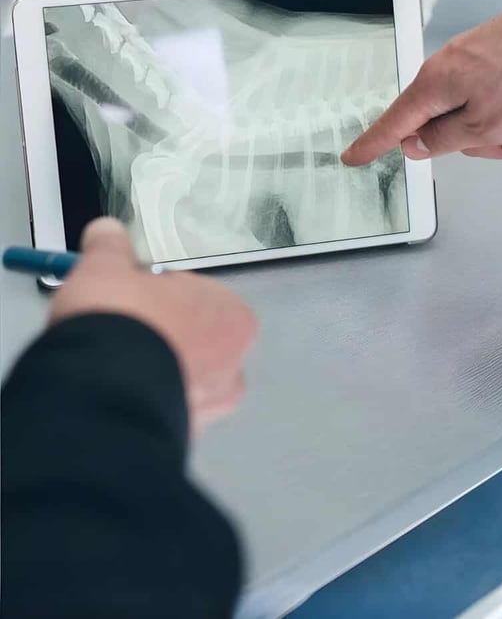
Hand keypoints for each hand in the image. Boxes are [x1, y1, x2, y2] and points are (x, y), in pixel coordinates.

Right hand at [49, 218, 257, 433]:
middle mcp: (232, 364)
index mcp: (232, 316)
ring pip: (178, 379)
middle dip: (158, 335)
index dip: (157, 295)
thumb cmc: (120, 319)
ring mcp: (209, 408)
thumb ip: (110, 249)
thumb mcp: (107, 269)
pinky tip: (111, 393)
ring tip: (109, 364)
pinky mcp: (179, 438)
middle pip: (191, 340)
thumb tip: (106, 232)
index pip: (196, 296)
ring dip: (151, 371)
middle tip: (118, 330)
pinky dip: (140, 401)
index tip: (129, 297)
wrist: (99, 392)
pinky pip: (159, 409)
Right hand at [342, 10, 501, 164]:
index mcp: (435, 86)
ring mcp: (474, 60)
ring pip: (476, 114)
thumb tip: (414, 143)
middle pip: (444, 123)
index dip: (374, 144)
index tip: (353, 157)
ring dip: (501, 128)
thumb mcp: (483, 127)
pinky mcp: (498, 56)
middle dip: (474, 141)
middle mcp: (448, 68)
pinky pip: (496, 98)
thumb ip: (444, 140)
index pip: (395, 124)